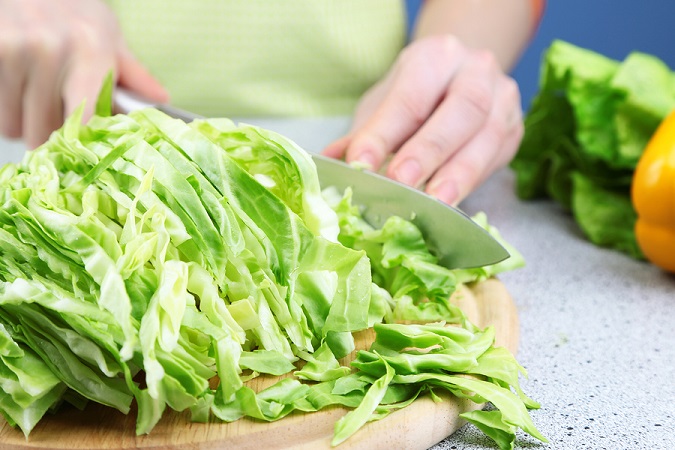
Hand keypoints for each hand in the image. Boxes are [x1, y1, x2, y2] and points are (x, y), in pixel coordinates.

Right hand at [0, 0, 167, 147]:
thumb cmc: (69, 9)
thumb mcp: (105, 32)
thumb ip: (131, 71)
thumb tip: (160, 99)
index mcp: (91, 50)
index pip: (87, 120)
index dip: (83, 144)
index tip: (83, 151)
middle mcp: (52, 49)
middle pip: (46, 132)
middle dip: (49, 133)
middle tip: (54, 113)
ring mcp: (16, 49)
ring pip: (14, 126)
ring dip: (21, 122)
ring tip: (32, 95)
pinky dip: (4, 107)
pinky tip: (14, 84)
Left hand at [323, 35, 522, 205]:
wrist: (461, 78)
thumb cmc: (416, 94)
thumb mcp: (383, 104)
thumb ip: (362, 135)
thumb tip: (328, 165)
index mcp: (435, 57)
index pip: (410, 97)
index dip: (384, 133)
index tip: (361, 164)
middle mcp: (476, 70)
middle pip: (461, 110)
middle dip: (429, 150)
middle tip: (400, 183)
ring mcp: (503, 99)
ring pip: (487, 136)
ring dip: (458, 175)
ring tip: (434, 204)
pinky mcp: (514, 131)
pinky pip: (496, 158)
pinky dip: (472, 184)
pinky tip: (451, 205)